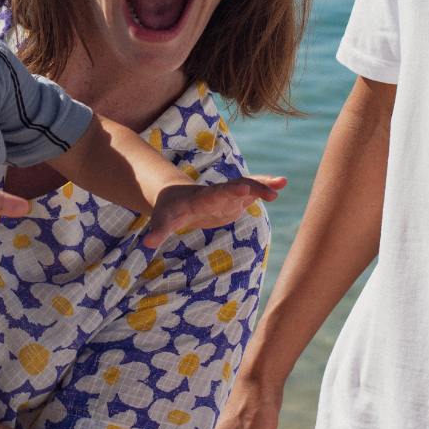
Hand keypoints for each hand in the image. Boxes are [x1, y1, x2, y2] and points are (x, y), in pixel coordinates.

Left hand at [143, 176, 285, 249]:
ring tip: (282, 184)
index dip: (228, 191)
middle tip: (269, 191)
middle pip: (235, 188)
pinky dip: (265, 189)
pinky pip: (252, 192)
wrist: (176, 198)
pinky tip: (280, 187)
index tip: (242, 187)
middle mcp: (217, 193)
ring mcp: (228, 195)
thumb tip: (146, 244)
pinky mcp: (235, 199)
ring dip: (263, 186)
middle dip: (250, 188)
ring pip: (247, 187)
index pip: (215, 194)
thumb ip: (157, 231)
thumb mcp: (162, 221)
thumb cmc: (169, 211)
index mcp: (201, 198)